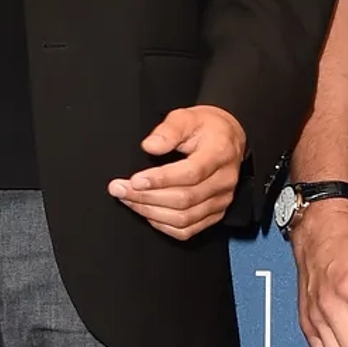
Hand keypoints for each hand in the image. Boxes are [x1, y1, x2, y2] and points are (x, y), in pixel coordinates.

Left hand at [110, 105, 247, 241]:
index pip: (190, 173)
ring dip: (150, 212)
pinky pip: (188, 229)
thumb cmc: (205, 128)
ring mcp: (221, 200)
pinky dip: (163, 225)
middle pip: (184, 198)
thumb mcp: (186, 117)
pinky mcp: (216, 213)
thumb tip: (150, 146)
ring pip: (184, 218)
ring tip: (128, 199)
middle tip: (120, 189)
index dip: (161, 179)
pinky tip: (147, 212)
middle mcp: (224, 180)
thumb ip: (168, 130)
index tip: (134, 180)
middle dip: (146, 197)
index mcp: (219, 153)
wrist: (228, 139)